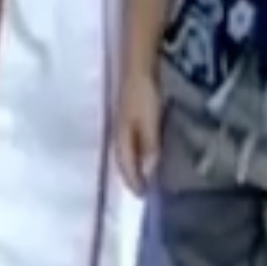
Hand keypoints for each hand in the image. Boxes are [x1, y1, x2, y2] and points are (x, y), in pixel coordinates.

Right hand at [109, 61, 160, 188]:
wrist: (137, 68)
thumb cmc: (143, 96)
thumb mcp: (149, 124)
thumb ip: (149, 148)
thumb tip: (149, 173)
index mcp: (120, 138)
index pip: (125, 166)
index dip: (134, 182)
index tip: (143, 197)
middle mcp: (117, 134)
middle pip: (122, 161)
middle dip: (130, 177)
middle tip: (141, 191)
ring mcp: (121, 125)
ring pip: (126, 152)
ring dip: (132, 166)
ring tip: (142, 177)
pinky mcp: (128, 118)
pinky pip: (130, 143)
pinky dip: (136, 153)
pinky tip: (143, 154)